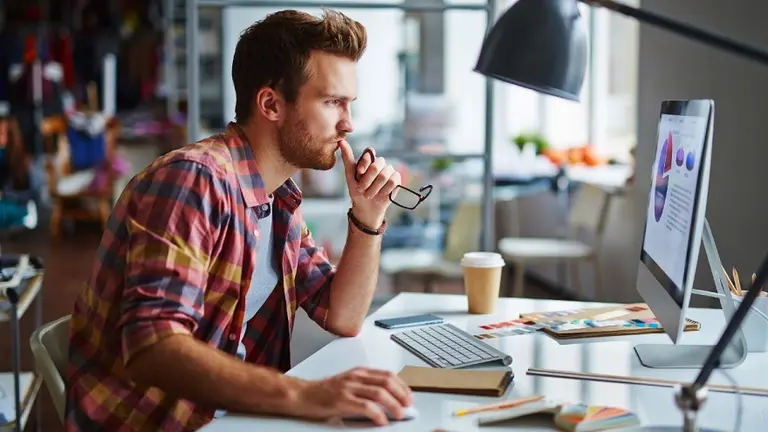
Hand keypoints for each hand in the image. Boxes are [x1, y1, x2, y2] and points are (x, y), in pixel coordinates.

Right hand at [290, 366, 412, 425]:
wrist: (301, 395)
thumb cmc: (323, 392)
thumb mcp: (347, 384)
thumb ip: (364, 388)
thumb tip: (386, 399)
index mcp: (359, 373)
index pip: (387, 374)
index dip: (402, 385)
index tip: (409, 396)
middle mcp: (355, 377)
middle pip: (387, 381)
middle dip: (401, 394)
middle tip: (408, 406)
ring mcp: (349, 388)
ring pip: (379, 393)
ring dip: (393, 405)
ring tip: (399, 414)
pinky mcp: (342, 401)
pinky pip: (366, 406)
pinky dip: (377, 414)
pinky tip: (381, 420)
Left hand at [338, 140, 400, 228]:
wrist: (366, 207)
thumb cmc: (357, 191)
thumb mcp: (349, 175)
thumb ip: (347, 158)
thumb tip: (341, 141)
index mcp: (369, 159)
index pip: (369, 152)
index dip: (364, 163)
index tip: (359, 174)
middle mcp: (380, 163)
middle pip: (376, 165)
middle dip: (367, 180)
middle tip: (362, 190)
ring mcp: (389, 170)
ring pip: (384, 175)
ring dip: (374, 188)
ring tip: (370, 194)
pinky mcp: (397, 179)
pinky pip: (393, 181)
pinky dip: (385, 190)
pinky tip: (381, 194)